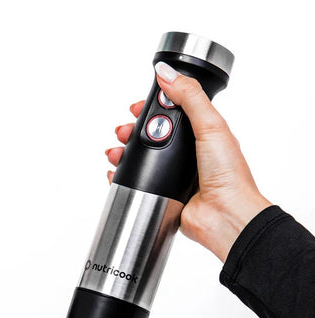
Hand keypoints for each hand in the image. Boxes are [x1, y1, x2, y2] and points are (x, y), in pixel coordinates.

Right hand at [106, 62, 270, 262]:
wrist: (226, 216)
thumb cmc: (228, 175)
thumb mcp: (211, 125)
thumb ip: (189, 96)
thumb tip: (167, 73)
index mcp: (202, 134)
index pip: (171, 113)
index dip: (151, 108)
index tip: (136, 108)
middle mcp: (189, 155)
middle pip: (152, 136)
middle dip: (132, 131)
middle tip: (122, 132)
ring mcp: (176, 176)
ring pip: (143, 159)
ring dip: (125, 153)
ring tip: (116, 153)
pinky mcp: (166, 195)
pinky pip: (140, 183)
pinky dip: (124, 178)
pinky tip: (116, 173)